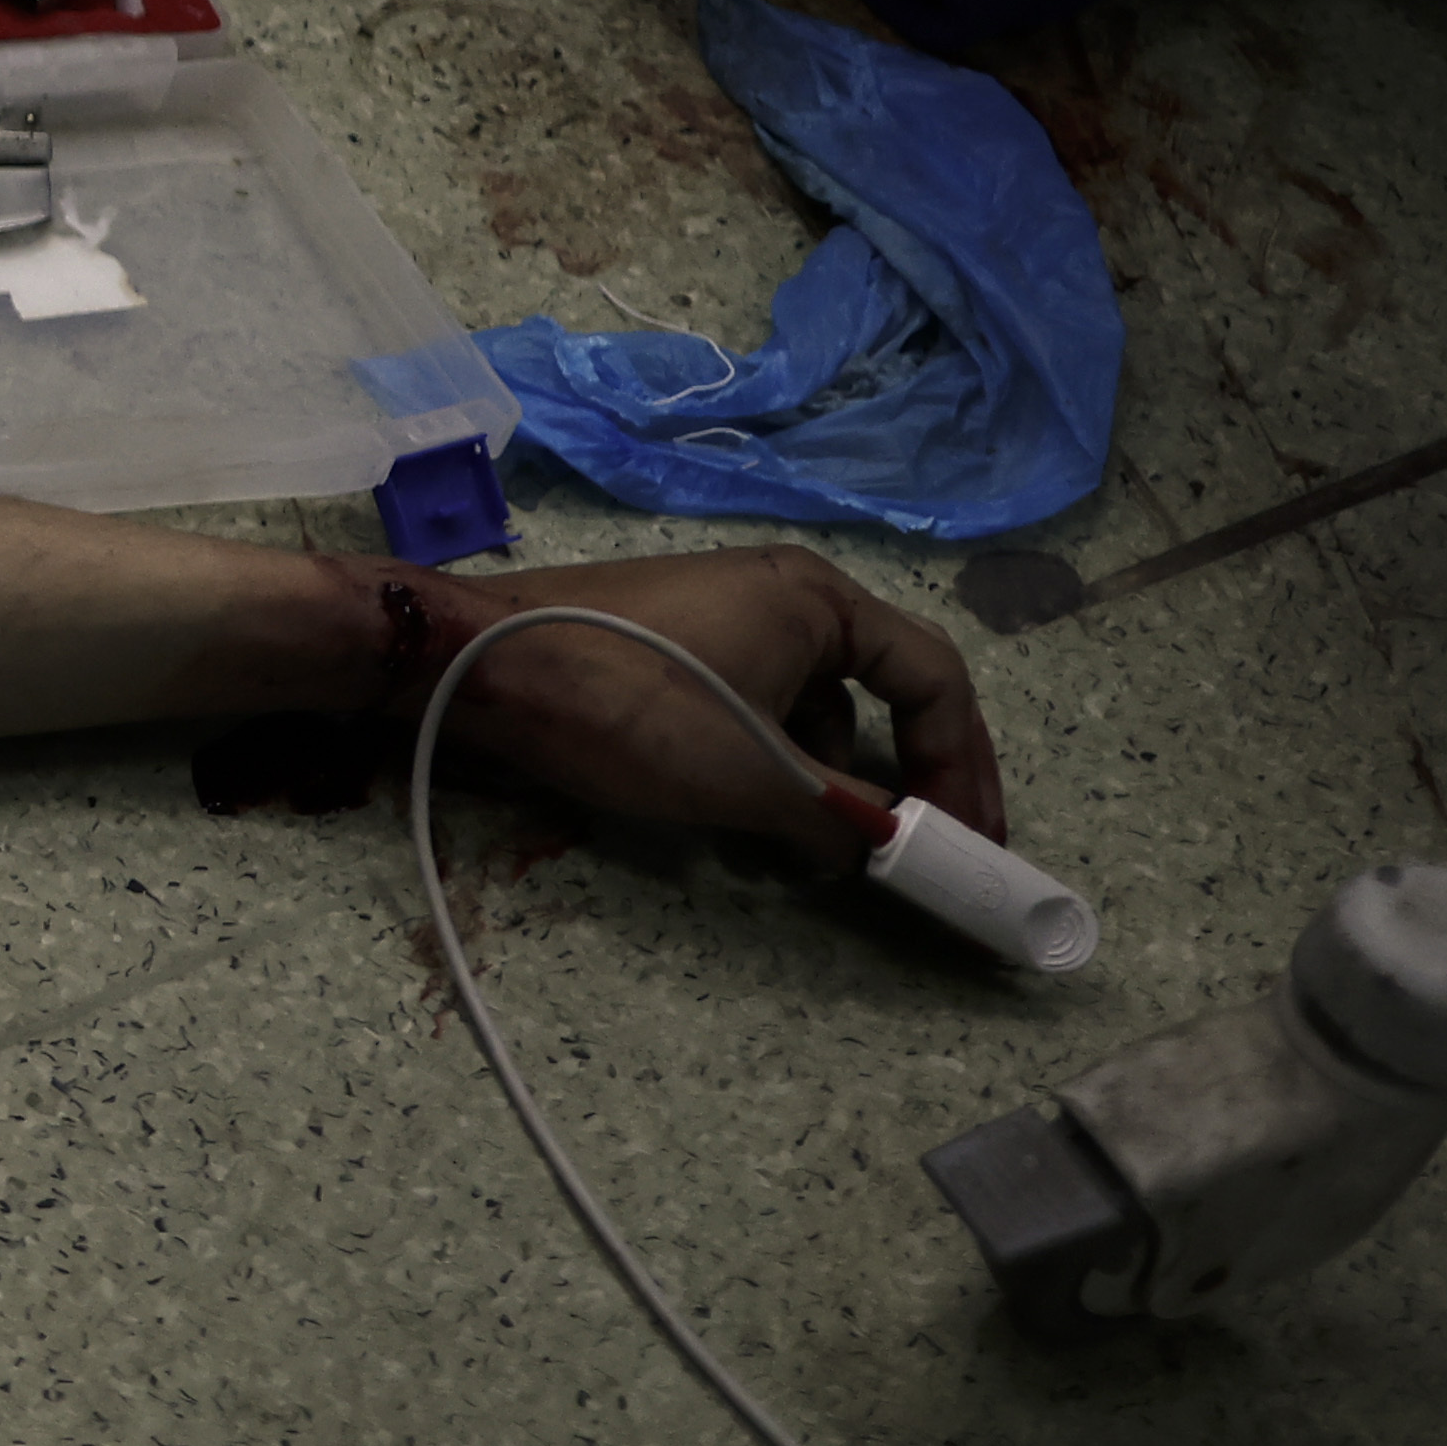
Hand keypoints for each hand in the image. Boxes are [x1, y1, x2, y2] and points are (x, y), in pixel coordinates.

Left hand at [425, 550, 1003, 849]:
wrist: (472, 661)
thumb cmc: (630, 705)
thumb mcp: (750, 777)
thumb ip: (838, 818)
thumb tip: (879, 851)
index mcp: (820, 600)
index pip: (935, 679)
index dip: (965, 765)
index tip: (974, 840)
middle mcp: (783, 593)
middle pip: (881, 690)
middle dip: (910, 774)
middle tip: (931, 849)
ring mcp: (722, 616)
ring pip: (812, 706)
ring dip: (831, 777)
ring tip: (832, 851)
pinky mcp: (671, 646)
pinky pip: (754, 705)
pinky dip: (771, 761)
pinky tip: (755, 819)